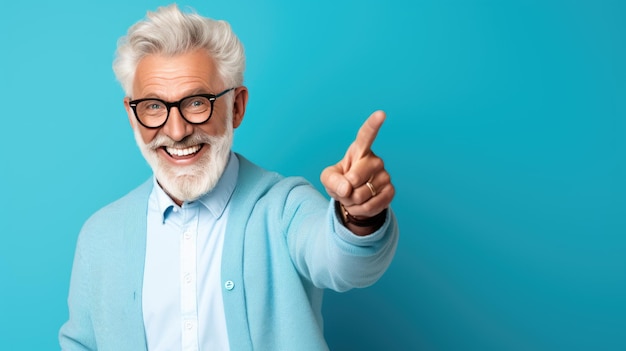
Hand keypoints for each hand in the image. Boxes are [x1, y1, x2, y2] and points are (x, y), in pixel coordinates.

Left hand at [321, 110, 394, 233]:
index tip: (381, 114)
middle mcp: (375, 160)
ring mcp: (385, 176)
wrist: (354, 199)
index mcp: (360, 149)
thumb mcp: (328, 178)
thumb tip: (347, 187)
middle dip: (345, 189)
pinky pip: (370, 206)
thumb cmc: (341, 181)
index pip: (366, 134)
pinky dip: (359, 210)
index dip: (373, 124)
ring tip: (353, 196)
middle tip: (346, 188)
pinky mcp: (390, 191)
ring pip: (362, 194)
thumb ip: (332, 180)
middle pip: (355, 177)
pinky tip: (360, 205)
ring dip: (351, 201)